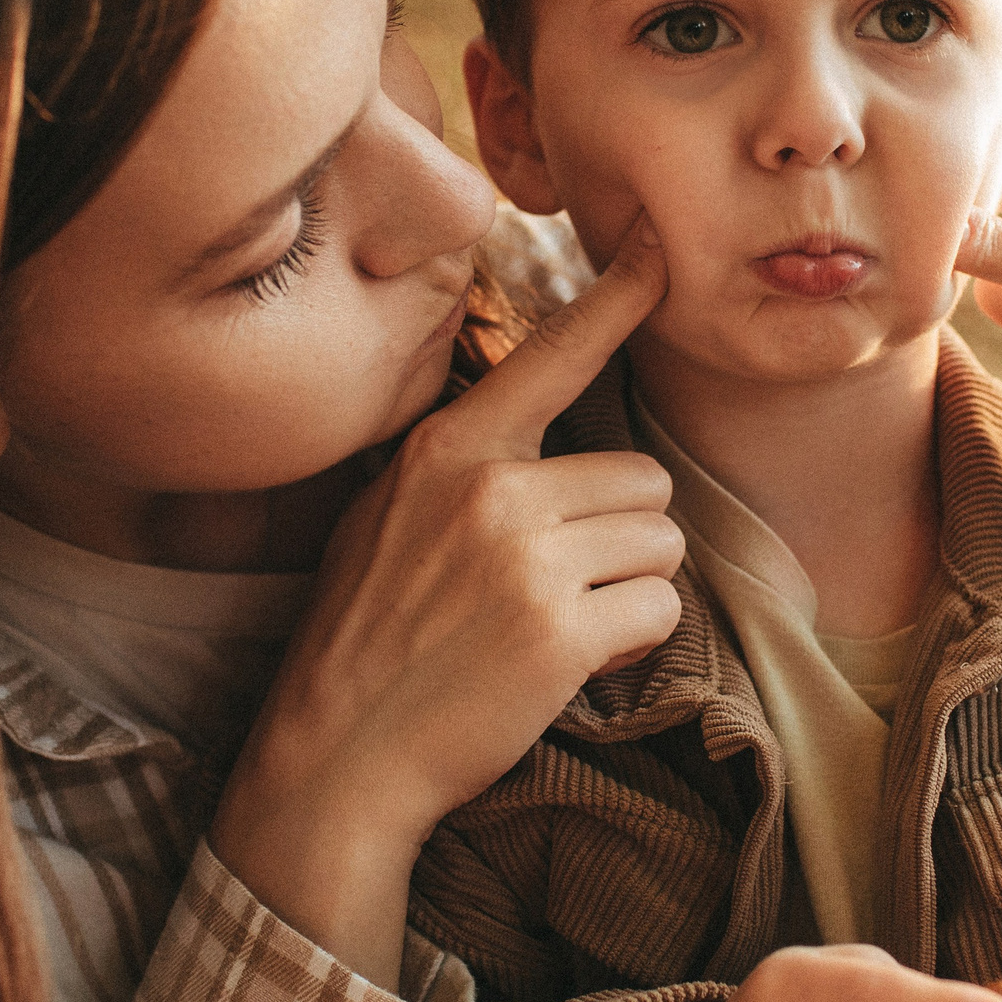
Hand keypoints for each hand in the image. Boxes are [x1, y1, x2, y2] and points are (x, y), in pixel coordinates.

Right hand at [208, 217, 682, 982]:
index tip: (663, 247)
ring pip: (660, 543)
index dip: (619, 298)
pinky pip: (658, 609)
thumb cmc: (365, 638)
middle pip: (641, 477)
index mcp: (447, 449)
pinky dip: (634, 643)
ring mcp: (525, 560)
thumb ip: (463, 468)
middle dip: (623, 534)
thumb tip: (539, 435)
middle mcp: (489, 490)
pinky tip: (574, 662)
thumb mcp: (387, 516)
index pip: (553, 355)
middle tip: (564, 583)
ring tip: (561, 623)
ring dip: (632, 588)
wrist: (337, 753)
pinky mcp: (559, 632)